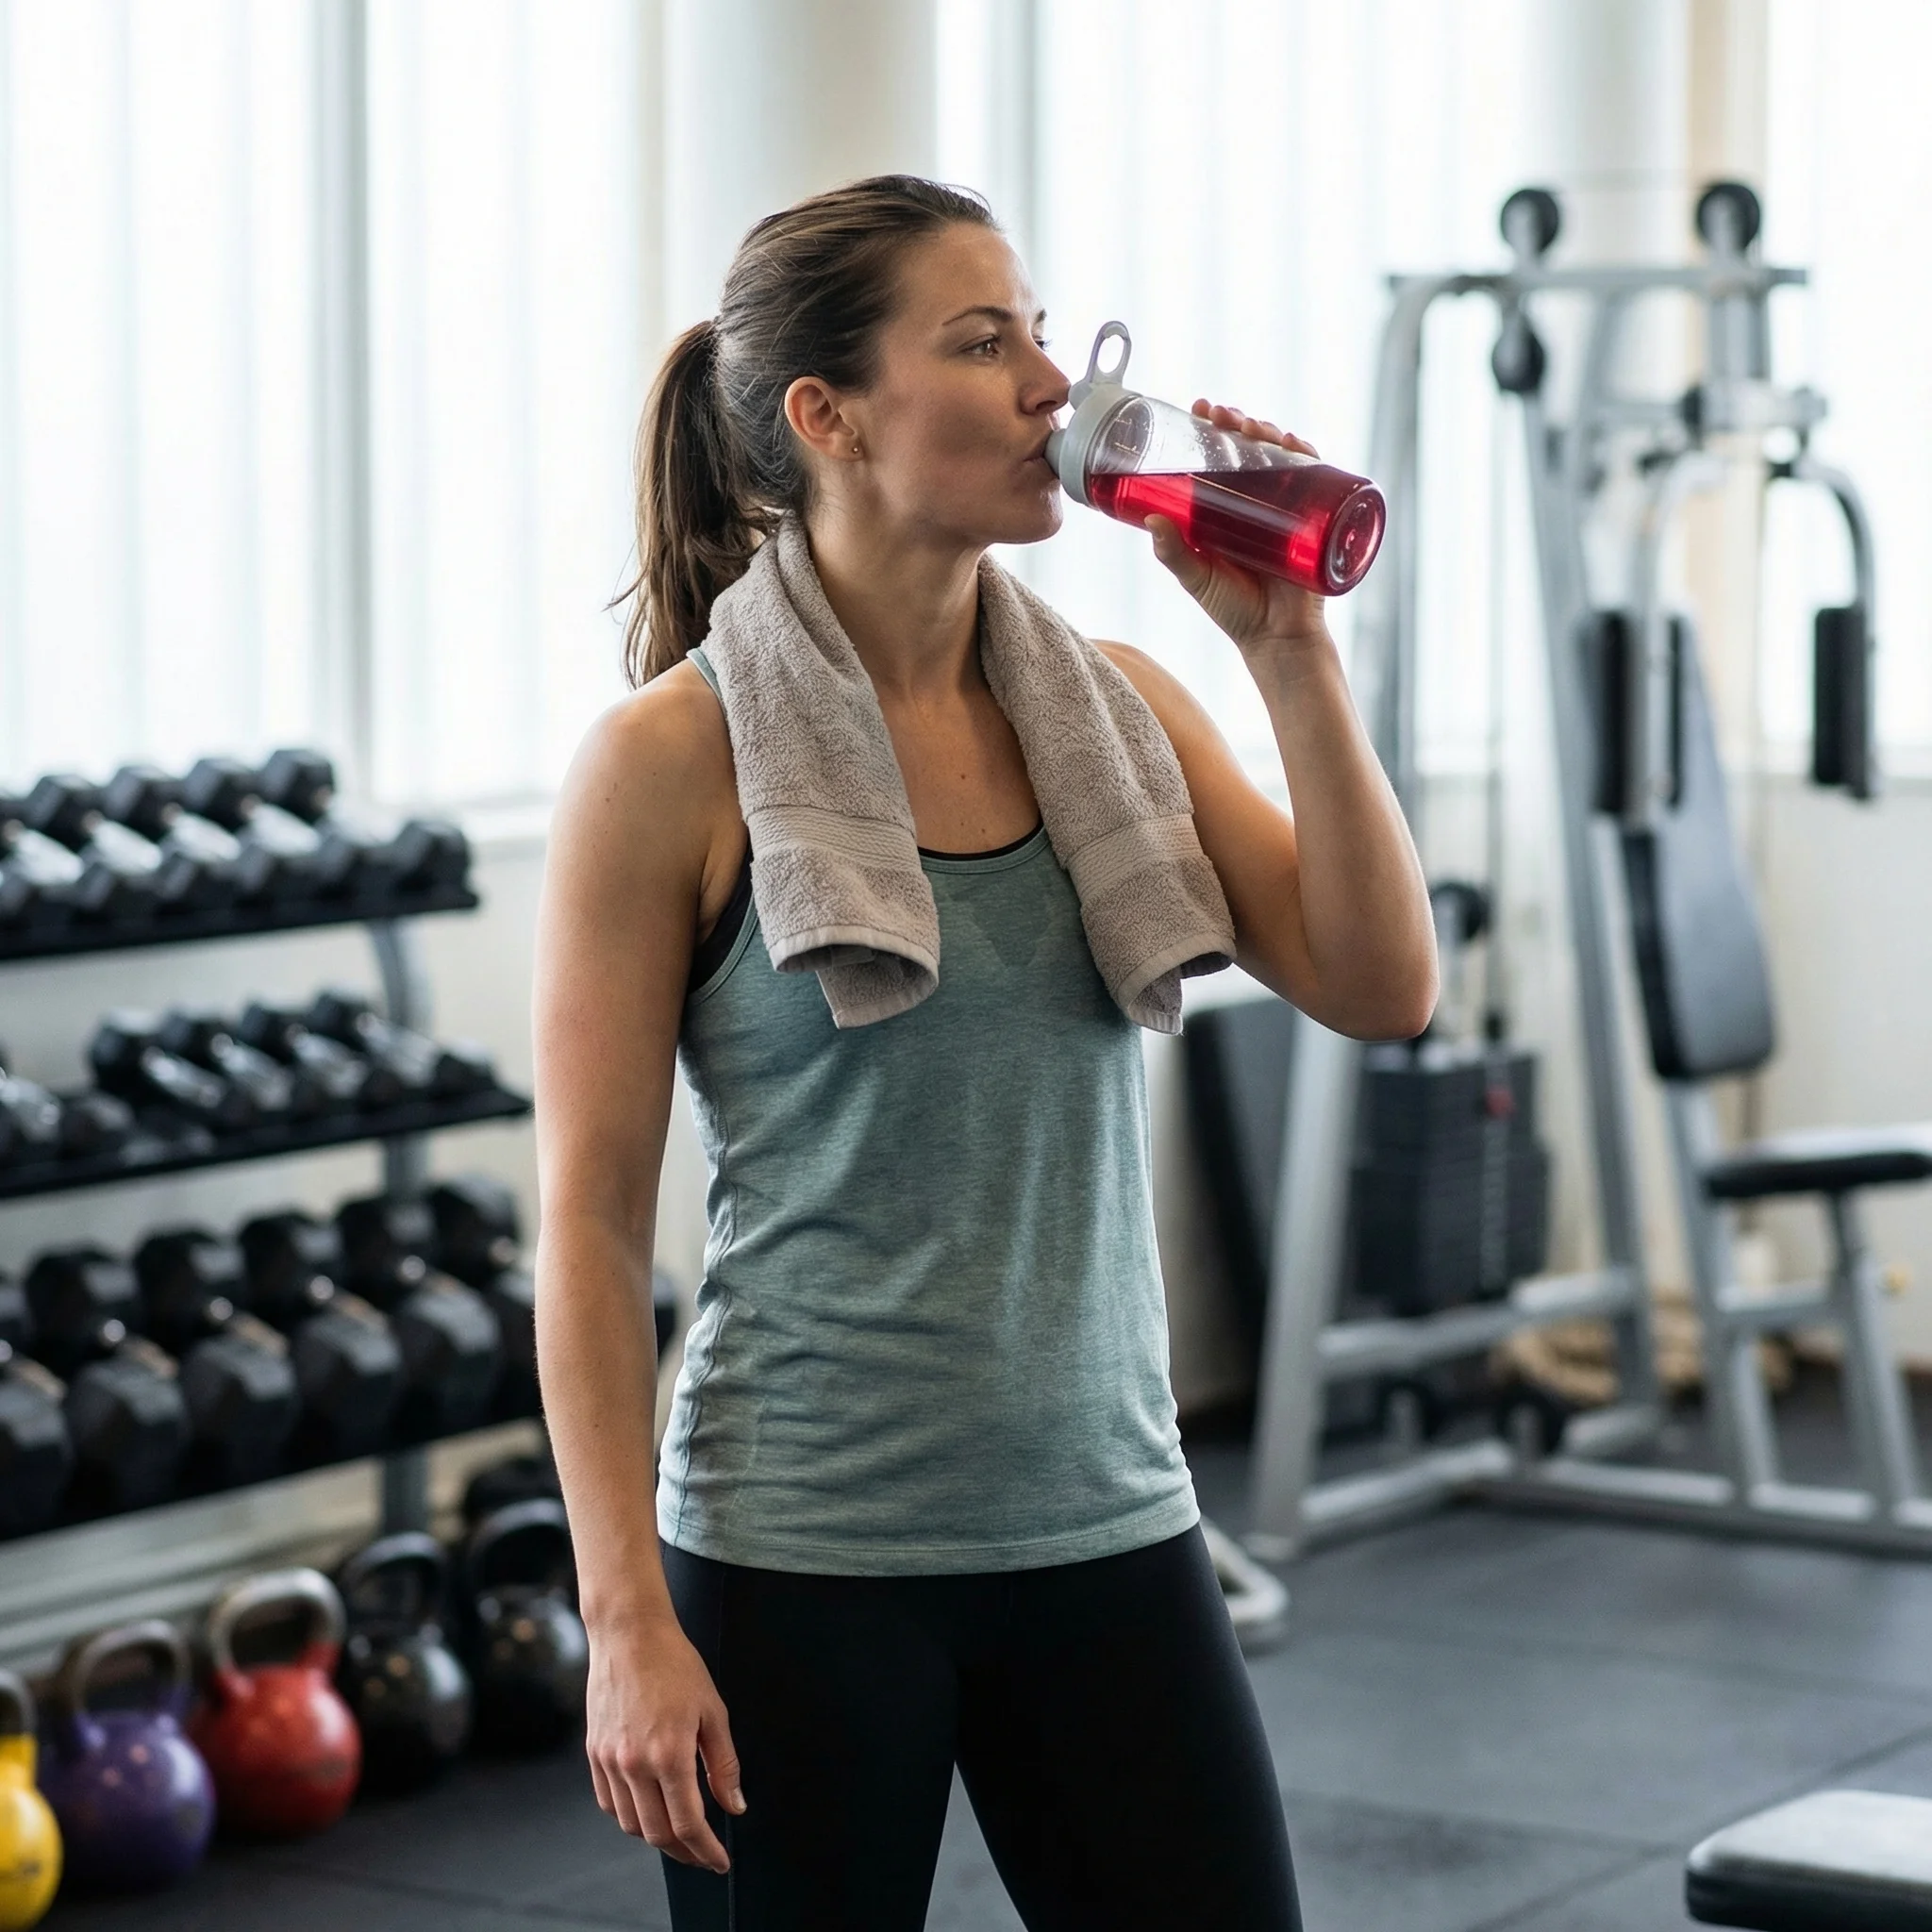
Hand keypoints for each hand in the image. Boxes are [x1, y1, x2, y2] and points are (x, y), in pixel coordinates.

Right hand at [585, 1610, 745, 1872]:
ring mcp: (610, 1760)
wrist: (629, 1634)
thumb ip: (724, 1764)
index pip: (688, 1824)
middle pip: (657, 1833)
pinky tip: (648, 1810)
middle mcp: (634, 1764)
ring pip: (630, 1824)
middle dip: (684, 1852)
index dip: (705, 1850)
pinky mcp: (594, 1753)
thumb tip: (734, 1806)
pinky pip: (609, 1802)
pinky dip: (629, 1816)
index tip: (719, 1861)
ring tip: (679, 1834)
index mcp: (669, 1754)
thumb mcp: (713, 1711)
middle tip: (703, 1853)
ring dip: (656, 1837)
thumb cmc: (675, 1665)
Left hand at [1143, 401, 1329, 656]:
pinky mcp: (1313, 520)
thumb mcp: (1198, 578)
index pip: (1220, 457)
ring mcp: (1287, 508)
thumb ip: (1174, 553)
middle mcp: (1257, 502)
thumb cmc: (1235, 611)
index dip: (1212, 430)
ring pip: (1281, 458)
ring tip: (1252, 426)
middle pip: (1251, 450)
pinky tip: (1296, 443)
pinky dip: (1309, 457)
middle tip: (1222, 414)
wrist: (1278, 638)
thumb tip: (1153, 519)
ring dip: (1270, 433)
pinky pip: (1317, 480)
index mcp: (1226, 509)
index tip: (1200, 409)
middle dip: (1239, 424)